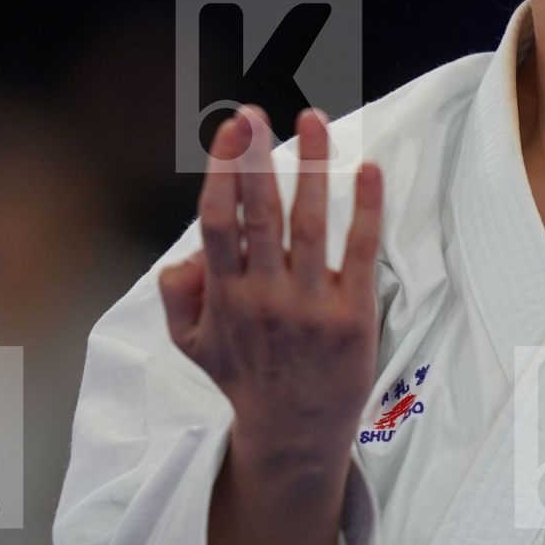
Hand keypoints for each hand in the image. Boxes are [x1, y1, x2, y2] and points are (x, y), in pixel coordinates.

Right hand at [158, 105, 383, 478]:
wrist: (296, 432)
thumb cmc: (246, 376)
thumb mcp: (191, 343)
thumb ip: (177, 294)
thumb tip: (186, 250)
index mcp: (225, 295)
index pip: (218, 221)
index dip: (222, 171)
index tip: (230, 128)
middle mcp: (264, 295)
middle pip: (259, 213)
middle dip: (256, 157)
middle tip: (256, 112)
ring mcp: (310, 305)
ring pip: (310, 223)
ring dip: (311, 167)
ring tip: (312, 118)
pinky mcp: (353, 316)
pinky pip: (359, 252)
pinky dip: (365, 209)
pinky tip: (367, 169)